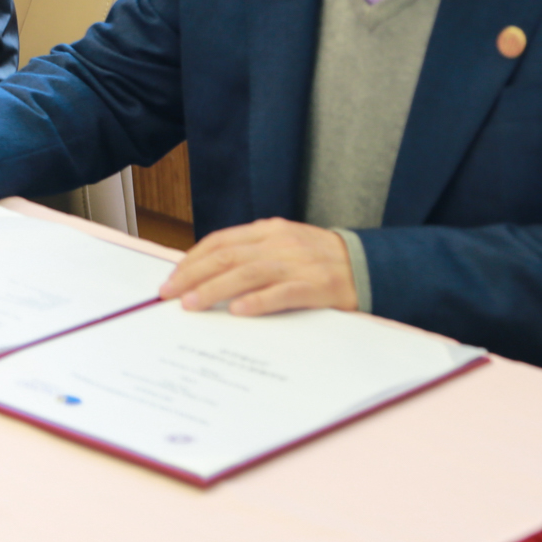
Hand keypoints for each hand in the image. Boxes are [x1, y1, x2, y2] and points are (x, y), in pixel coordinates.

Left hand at [157, 218, 356, 316]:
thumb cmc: (319, 260)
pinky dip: (257, 301)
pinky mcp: (317, 287)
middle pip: (227, 256)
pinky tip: (237, 310)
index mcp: (268, 231)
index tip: (171, 279)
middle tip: (170, 295)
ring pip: (248, 273)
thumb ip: (250, 254)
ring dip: (215, 289)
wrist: (371, 265)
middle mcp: (280, 243)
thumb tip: (206, 272)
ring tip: (192, 305)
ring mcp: (299, 264)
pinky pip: (283, 293)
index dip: (192, 260)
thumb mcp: (283, 245)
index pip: (220, 242)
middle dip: (193, 275)